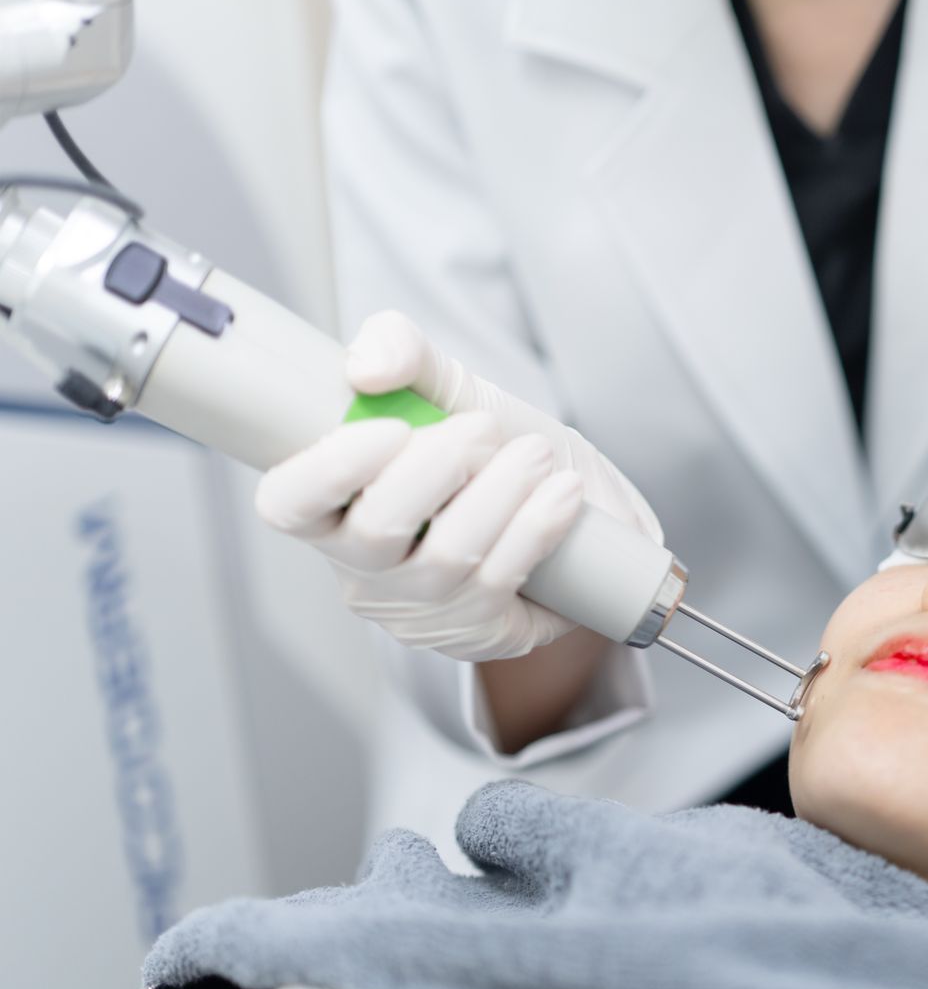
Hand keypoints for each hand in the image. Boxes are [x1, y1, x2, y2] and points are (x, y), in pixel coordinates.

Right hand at [254, 312, 663, 660]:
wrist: (579, 502)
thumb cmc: (500, 449)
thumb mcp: (453, 388)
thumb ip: (404, 354)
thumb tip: (368, 366)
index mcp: (333, 506)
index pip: (287, 505)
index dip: (327, 472)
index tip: (390, 428)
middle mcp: (364, 569)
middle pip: (375, 531)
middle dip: (439, 467)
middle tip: (484, 429)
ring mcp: (419, 609)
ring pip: (447, 557)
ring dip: (501, 493)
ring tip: (535, 456)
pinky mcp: (477, 634)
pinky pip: (499, 584)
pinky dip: (536, 527)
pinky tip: (560, 495)